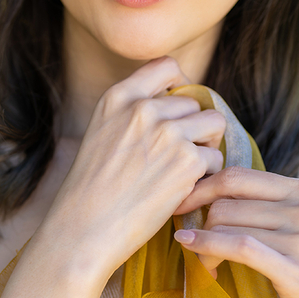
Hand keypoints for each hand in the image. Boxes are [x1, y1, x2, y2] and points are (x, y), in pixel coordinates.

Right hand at [42, 57, 225, 284]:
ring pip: (214, 124)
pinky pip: (216, 159)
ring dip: (205, 147)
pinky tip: (182, 192)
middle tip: (175, 159)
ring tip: (183, 172)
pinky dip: (205, 177)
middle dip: (192, 128)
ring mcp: (168, 132)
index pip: (167, 65)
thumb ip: (133, 115)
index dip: (181, 85)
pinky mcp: (187, 161)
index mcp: (118, 97)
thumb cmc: (89, 193)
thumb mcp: (101, 135)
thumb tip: (176, 105)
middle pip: (194, 102)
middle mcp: (144, 109)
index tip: (179, 109)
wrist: (83, 232)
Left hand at [172, 168, 298, 297]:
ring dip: (203, 243)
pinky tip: (191, 250)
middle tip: (190, 241)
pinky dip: (207, 247)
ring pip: (227, 223)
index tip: (181, 204)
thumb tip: (220, 197)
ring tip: (204, 263)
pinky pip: (238, 247)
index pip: (238, 175)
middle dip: (199, 218)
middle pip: (227, 199)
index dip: (201, 187)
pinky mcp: (298, 270)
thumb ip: (278, 209)